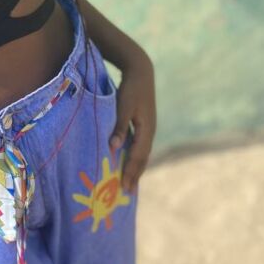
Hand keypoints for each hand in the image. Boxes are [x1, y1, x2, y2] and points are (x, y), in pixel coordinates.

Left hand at [108, 55, 155, 194]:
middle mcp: (150, 131)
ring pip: (142, 153)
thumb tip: (114, 148)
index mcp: (147, 129)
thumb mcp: (124, 106)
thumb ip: (119, 127)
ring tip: (130, 182)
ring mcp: (148, 128)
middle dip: (135, 174)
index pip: (138, 156)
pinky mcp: (144, 124)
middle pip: (143, 158)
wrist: (141, 71)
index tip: (124, 187)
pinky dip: (135, 156)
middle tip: (127, 192)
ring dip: (136, 167)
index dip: (131, 172)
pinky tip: (129, 161)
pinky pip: (140, 146)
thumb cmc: (131, 88)